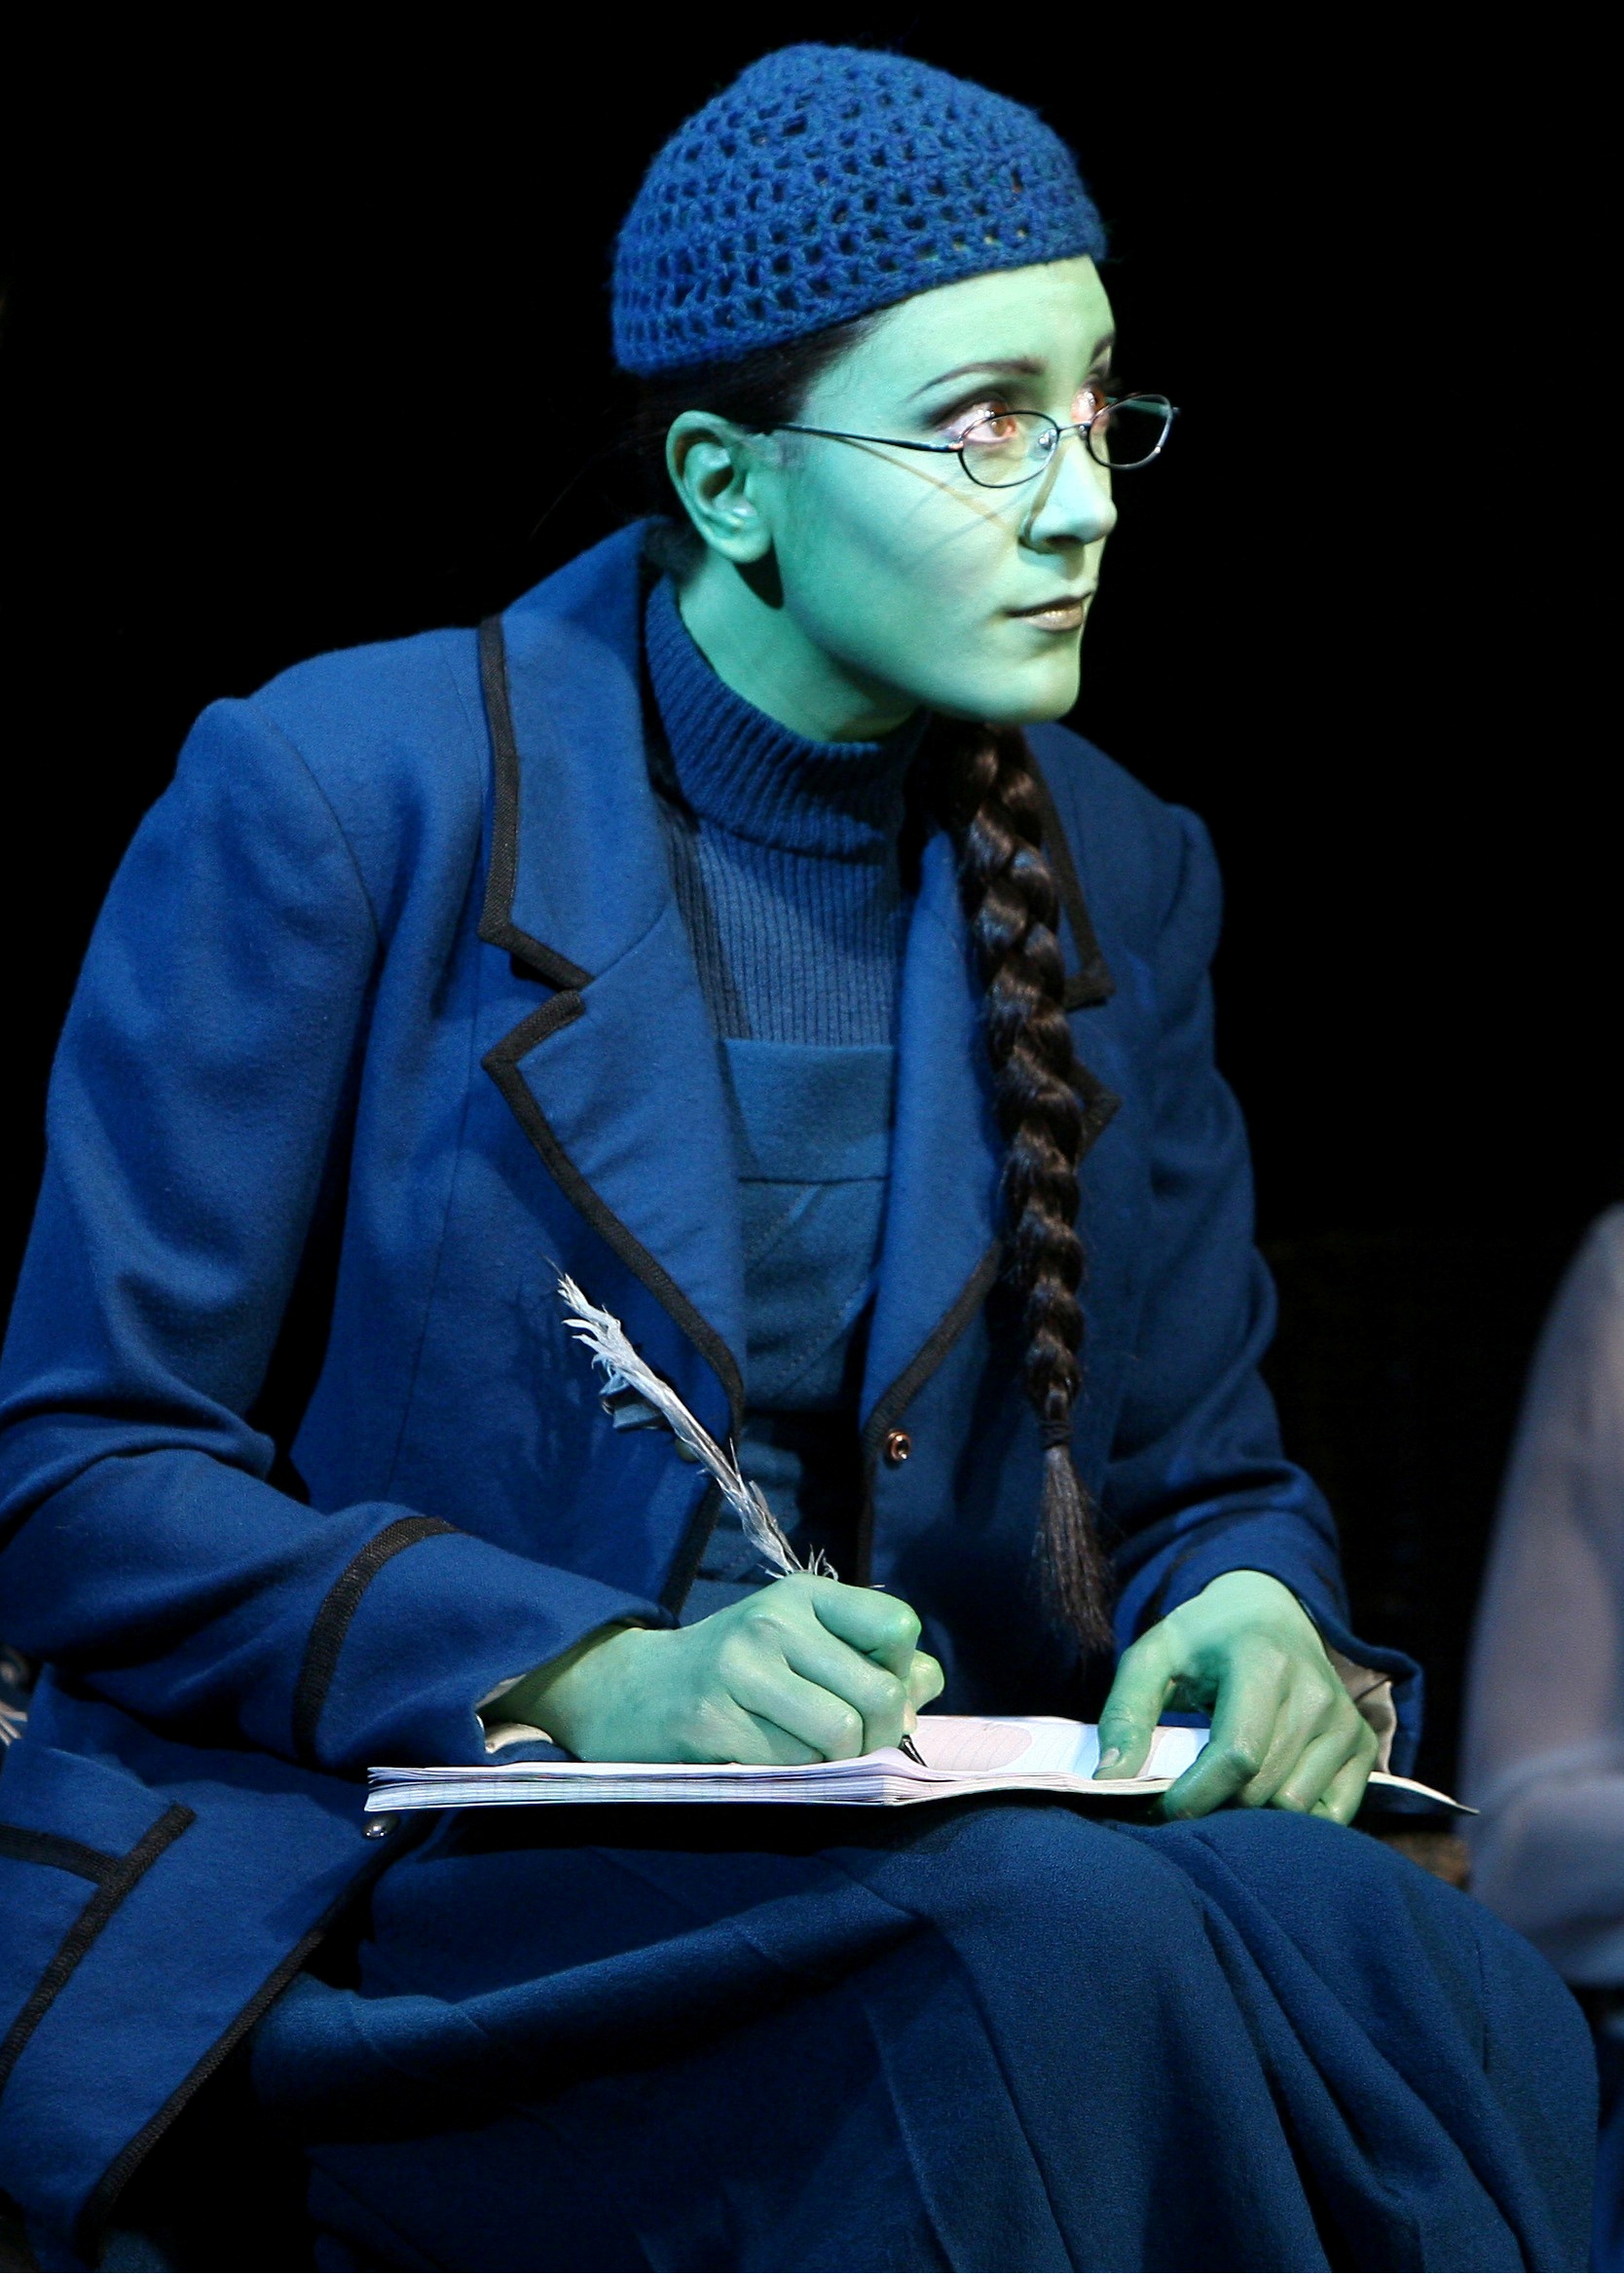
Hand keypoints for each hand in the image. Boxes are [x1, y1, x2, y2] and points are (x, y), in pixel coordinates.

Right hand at [501, 1575, 945, 1764]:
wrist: (630, 1688)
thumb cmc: (733, 1668)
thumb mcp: (799, 1641)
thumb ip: (868, 1657)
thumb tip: (927, 1682)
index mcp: (804, 1596)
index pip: (898, 1625)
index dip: (903, 1671)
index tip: (877, 1691)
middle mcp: (774, 1622)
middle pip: (879, 1695)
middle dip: (880, 1738)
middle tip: (856, 1748)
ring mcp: (740, 1669)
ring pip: (840, 1738)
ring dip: (835, 1764)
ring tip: (809, 1755)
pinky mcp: (712, 1721)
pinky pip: (790, 1766)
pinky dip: (793, 1778)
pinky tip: (769, 1761)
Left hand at [1094, 1570, 1377, 1822]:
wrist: (1269, 1610)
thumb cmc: (1203, 1638)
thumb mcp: (1152, 1656)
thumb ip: (1125, 1712)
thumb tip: (1109, 1779)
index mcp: (1263, 1662)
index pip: (1237, 1756)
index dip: (1195, 1795)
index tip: (1161, 1808)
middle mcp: (1317, 1692)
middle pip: (1263, 1789)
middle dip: (1215, 1807)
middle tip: (1184, 1796)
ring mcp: (1346, 1720)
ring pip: (1295, 1807)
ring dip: (1251, 1814)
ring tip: (1220, 1790)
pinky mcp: (1362, 1744)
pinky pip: (1329, 1812)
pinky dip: (1292, 1817)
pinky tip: (1263, 1791)